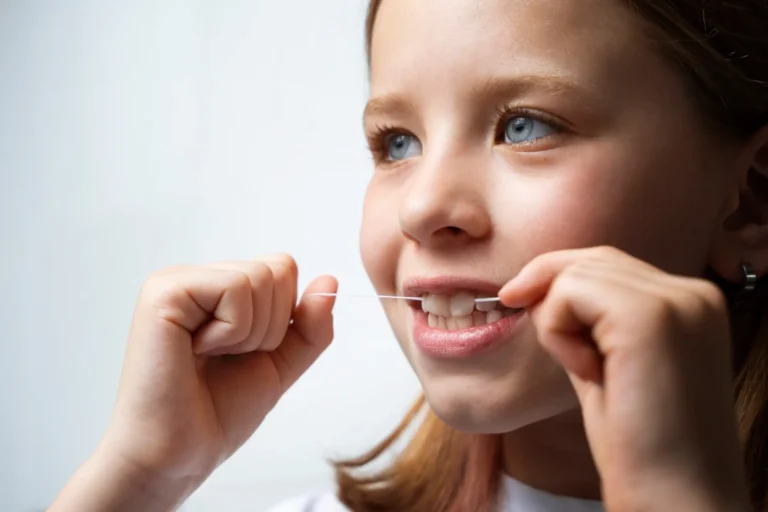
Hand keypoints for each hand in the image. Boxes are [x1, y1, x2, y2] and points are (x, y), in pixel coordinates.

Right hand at [52, 255, 336, 510]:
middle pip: (278, 268)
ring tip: (211, 357)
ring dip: (250, 333)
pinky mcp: (164, 292)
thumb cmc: (217, 412)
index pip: (284, 268)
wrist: (177, 456)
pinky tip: (198, 352)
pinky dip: (232, 331)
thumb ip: (310, 324)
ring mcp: (176, 280)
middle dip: (270, 326)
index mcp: (218, 288)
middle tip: (226, 358)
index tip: (245, 352)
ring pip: (261, 277)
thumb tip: (329, 281)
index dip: (283, 318)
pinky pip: (235, 288)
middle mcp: (196, 277)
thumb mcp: (281, 363)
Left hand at [500, 246, 747, 511]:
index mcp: (690, 304)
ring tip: (589, 372)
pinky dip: (558, 332)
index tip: (518, 300)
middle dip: (549, 294)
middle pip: (589, 259)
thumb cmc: (638, 443)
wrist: (673, 498)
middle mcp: (692, 293)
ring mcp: (677, 301)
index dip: (556, 278)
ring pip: (574, 274)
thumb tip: (536, 290)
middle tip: (550, 343)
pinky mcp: (651, 317)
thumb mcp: (607, 365)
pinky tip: (587, 372)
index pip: (607, 262)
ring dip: (558, 324)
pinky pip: (569, 294)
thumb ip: (586, 323)